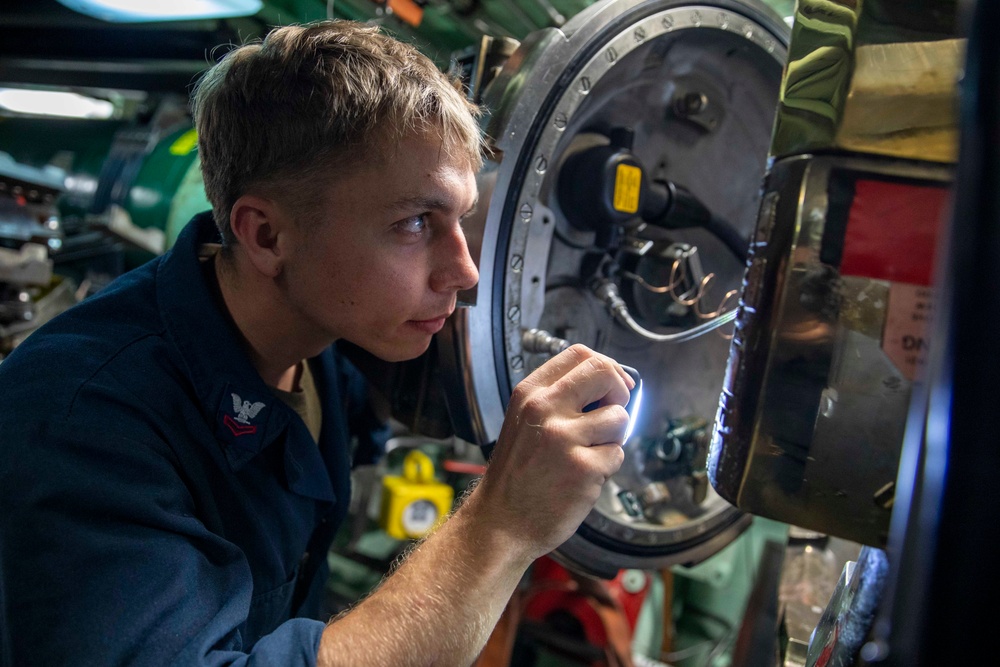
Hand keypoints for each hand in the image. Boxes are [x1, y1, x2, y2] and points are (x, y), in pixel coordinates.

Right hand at [473, 344, 633, 561]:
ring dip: (613, 438)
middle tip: (609, 415)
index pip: (580, 354)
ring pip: (620, 418)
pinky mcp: (584, 468)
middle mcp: (545, 408)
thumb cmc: (518, 473)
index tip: (614, 386)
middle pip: (605, 373)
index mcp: (531, 393)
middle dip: (619, 393)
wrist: (501, 521)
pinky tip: (582, 477)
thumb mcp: (526, 421)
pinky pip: (618, 454)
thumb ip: (561, 398)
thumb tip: (614, 384)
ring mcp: (565, 438)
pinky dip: (607, 466)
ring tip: (587, 454)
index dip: (607, 367)